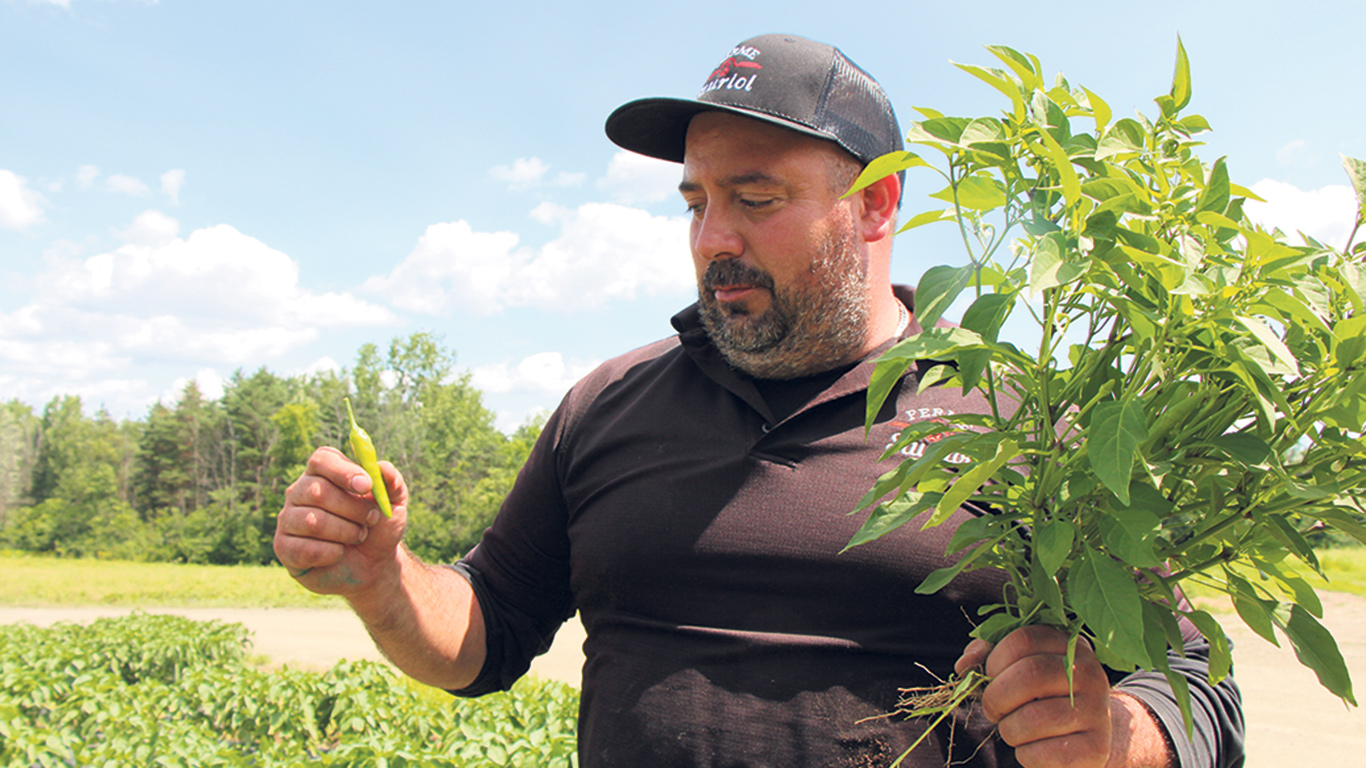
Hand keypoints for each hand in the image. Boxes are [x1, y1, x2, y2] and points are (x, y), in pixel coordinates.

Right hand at [274, 446, 407, 597]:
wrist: (372, 566)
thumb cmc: (378, 528)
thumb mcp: (394, 504)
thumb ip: (392, 482)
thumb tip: (381, 467)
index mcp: (323, 473)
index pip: (322, 460)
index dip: (343, 471)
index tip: (367, 485)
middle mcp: (299, 492)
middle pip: (317, 491)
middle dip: (353, 509)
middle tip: (371, 519)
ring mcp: (288, 519)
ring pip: (313, 522)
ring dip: (346, 532)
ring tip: (358, 536)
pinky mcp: (284, 547)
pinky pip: (306, 549)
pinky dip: (332, 554)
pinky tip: (339, 554)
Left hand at [955, 626, 1112, 767]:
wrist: (1088, 737)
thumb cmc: (1042, 698)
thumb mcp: (1019, 668)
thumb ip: (988, 658)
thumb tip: (965, 665)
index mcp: (1069, 646)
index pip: (1023, 640)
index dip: (994, 660)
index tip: (990, 678)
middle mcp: (1090, 674)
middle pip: (1029, 674)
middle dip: (996, 697)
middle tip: (993, 710)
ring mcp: (1097, 711)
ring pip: (1034, 717)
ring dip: (1009, 730)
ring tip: (1014, 730)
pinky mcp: (1096, 748)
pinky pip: (1044, 752)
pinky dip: (1026, 755)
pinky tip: (1033, 749)